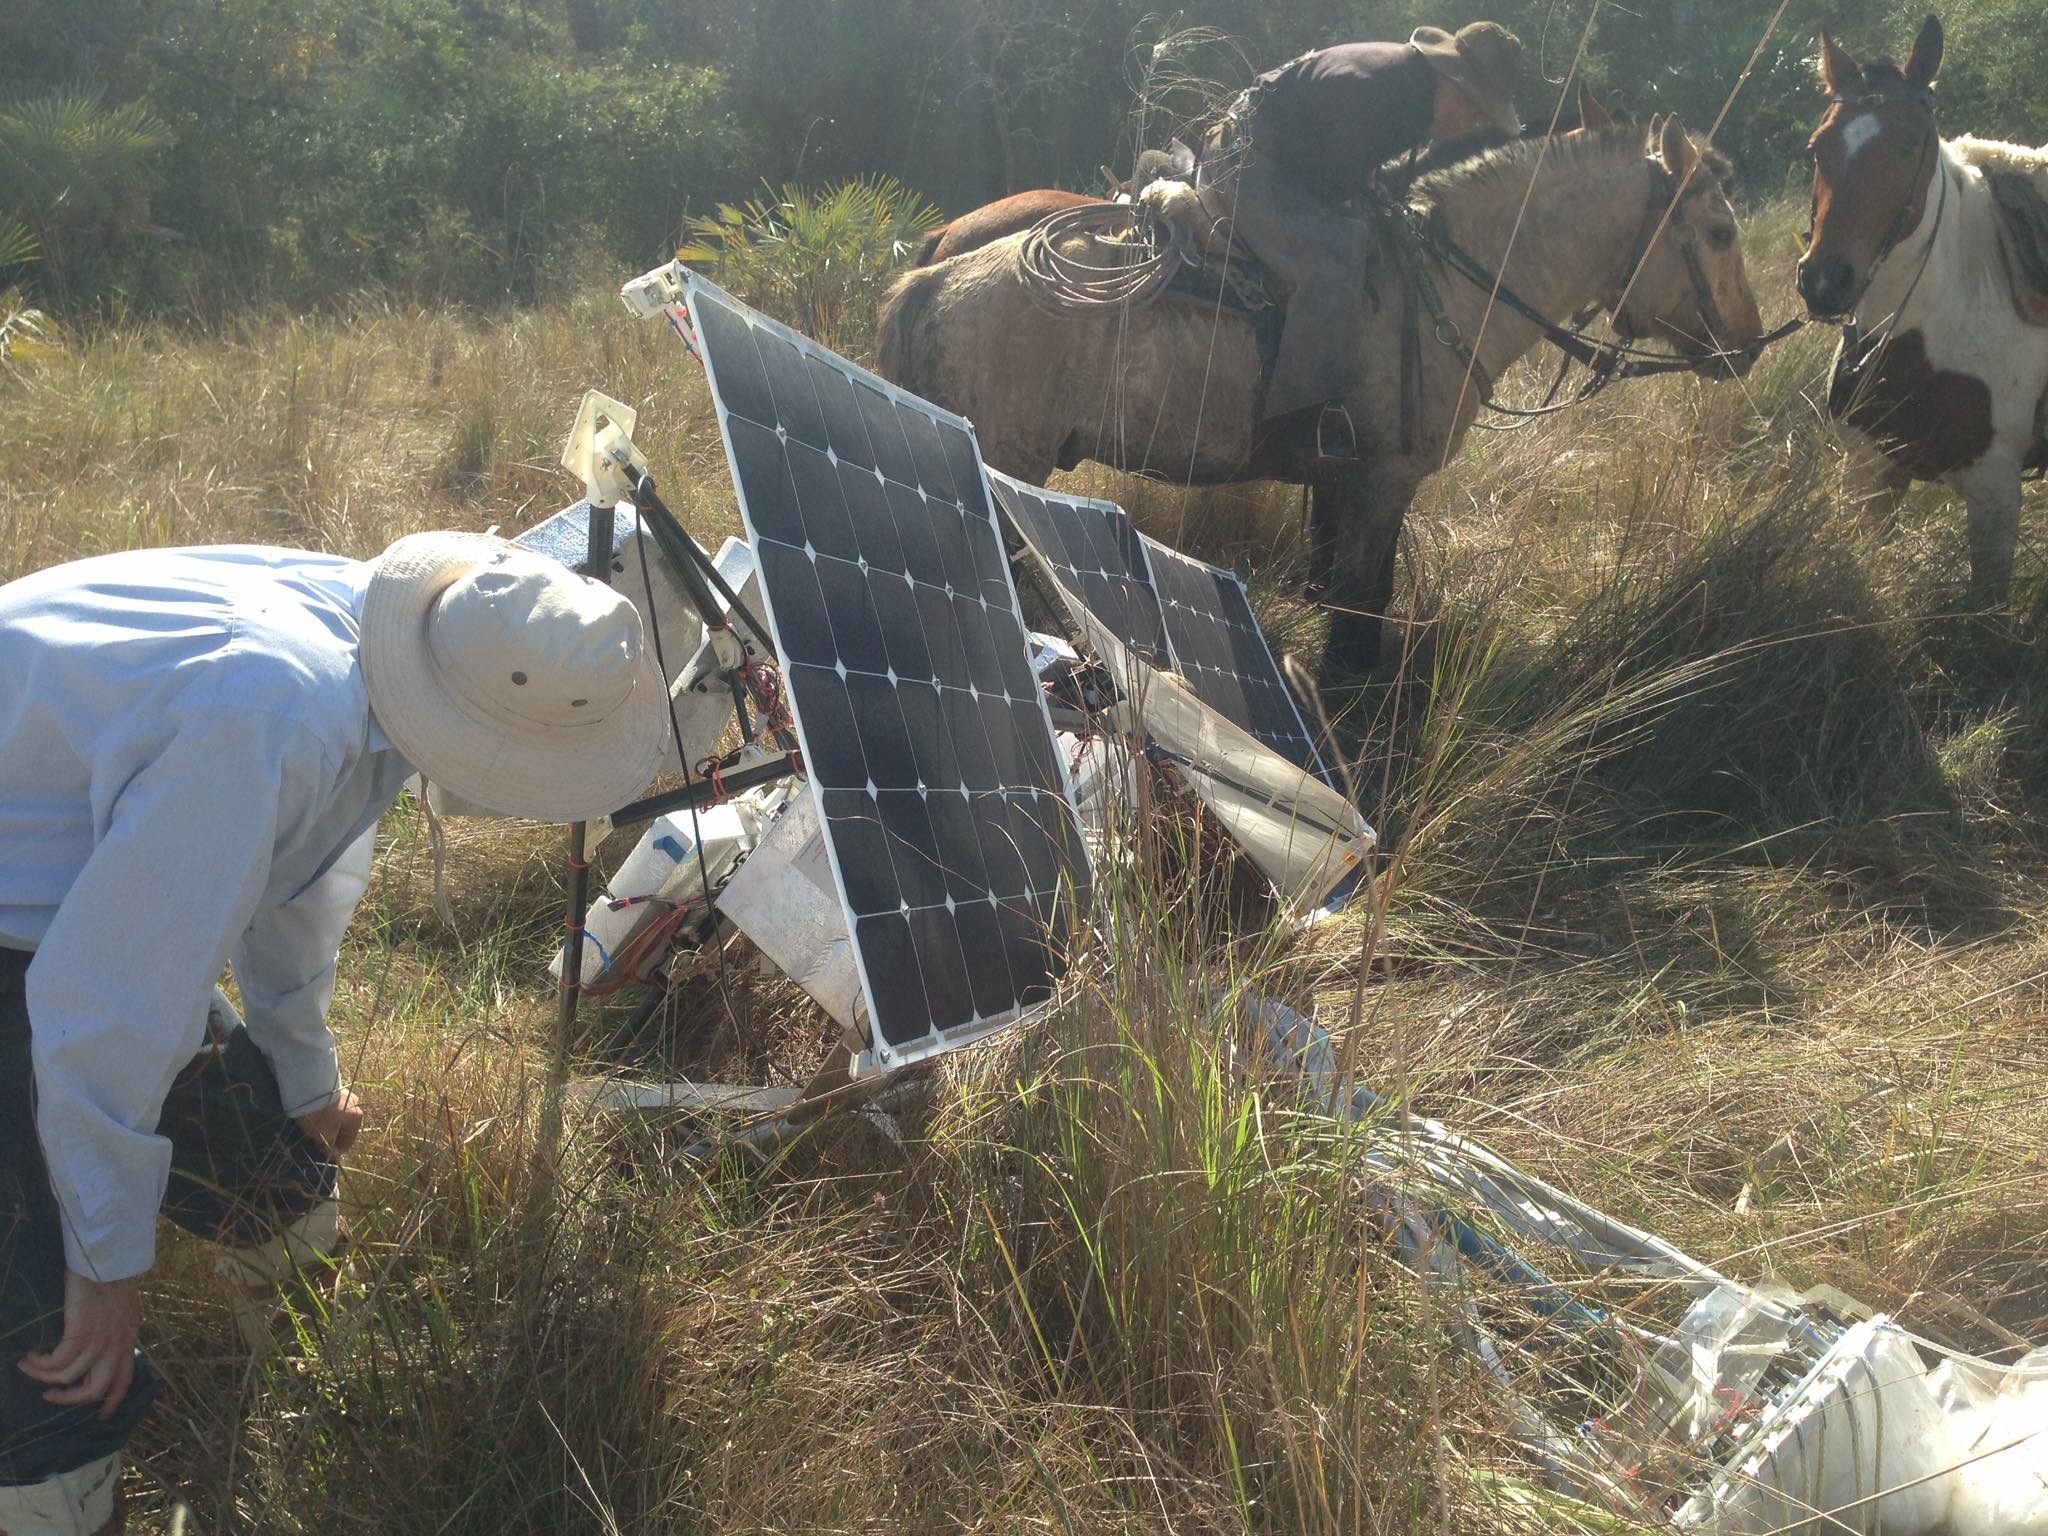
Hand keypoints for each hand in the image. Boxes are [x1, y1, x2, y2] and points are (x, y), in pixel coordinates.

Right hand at [19, 1271, 141, 1417]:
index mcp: (128, 1339)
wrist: (107, 1257)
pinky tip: (31, 1354)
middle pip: (95, 1390)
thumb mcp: (121, 1309)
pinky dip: (39, 1363)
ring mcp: (101, 1340)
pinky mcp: (82, 1333)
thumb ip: (113, 1331)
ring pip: (68, 1378)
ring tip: (28, 1365)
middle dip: (69, 1400)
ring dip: (42, 1376)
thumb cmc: (110, 1276)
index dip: (110, 1404)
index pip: (124, 1381)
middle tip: (49, 1395)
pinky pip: (56, 1362)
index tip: (97, 1418)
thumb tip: (97, 1349)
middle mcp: (118, 1344)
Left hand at [295, 1087, 363, 1158]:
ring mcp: (345, 1094)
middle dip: (333, 1135)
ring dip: (329, 1123)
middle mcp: (355, 1105)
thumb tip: (333, 1156)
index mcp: (357, 1118)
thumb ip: (330, 1146)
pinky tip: (314, 1115)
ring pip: (337, 1116)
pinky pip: (331, 1106)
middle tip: (318, 1140)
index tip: (324, 1154)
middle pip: (343, 1127)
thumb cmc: (320, 1115)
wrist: (308, 1088)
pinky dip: (324, 1113)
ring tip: (314, 1127)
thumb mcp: (324, 1135)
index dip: (336, 1151)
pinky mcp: (333, 1088)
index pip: (349, 1142)